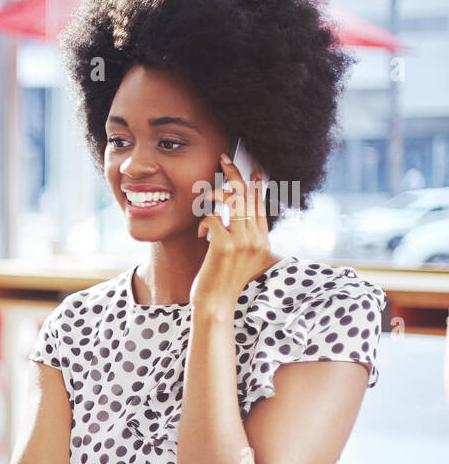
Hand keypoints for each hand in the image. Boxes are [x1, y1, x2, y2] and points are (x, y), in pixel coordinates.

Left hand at [191, 152, 272, 311]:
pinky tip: (200, 235)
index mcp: (263, 240)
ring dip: (214, 196)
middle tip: (224, 158)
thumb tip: (236, 214)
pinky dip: (203, 222)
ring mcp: (242, 242)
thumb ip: (244, 236)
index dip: (255, 184)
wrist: (215, 305)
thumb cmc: (222, 281)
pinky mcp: (224, 246)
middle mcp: (257, 239)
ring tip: (205, 200)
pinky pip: (212, 217)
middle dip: (234, 174)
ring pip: (231, 201)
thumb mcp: (240, 258)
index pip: (260, 204)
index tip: (252, 169)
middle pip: (247, 195)